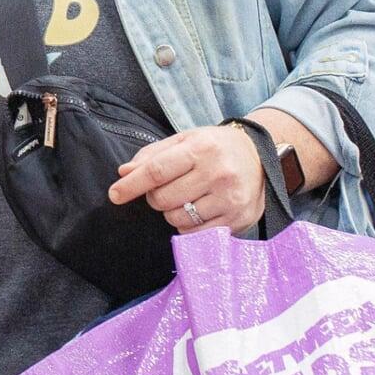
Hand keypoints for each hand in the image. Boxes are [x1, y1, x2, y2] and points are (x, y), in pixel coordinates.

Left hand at [109, 124, 264, 234]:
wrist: (260, 157)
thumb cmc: (215, 148)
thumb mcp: (184, 141)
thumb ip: (152, 156)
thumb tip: (124, 172)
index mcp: (201, 149)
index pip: (157, 171)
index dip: (131, 185)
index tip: (115, 194)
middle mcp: (218, 173)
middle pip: (163, 199)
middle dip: (156, 198)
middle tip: (167, 189)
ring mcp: (229, 199)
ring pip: (177, 219)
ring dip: (172, 212)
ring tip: (187, 198)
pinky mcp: (237, 220)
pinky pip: (195, 234)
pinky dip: (188, 226)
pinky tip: (198, 210)